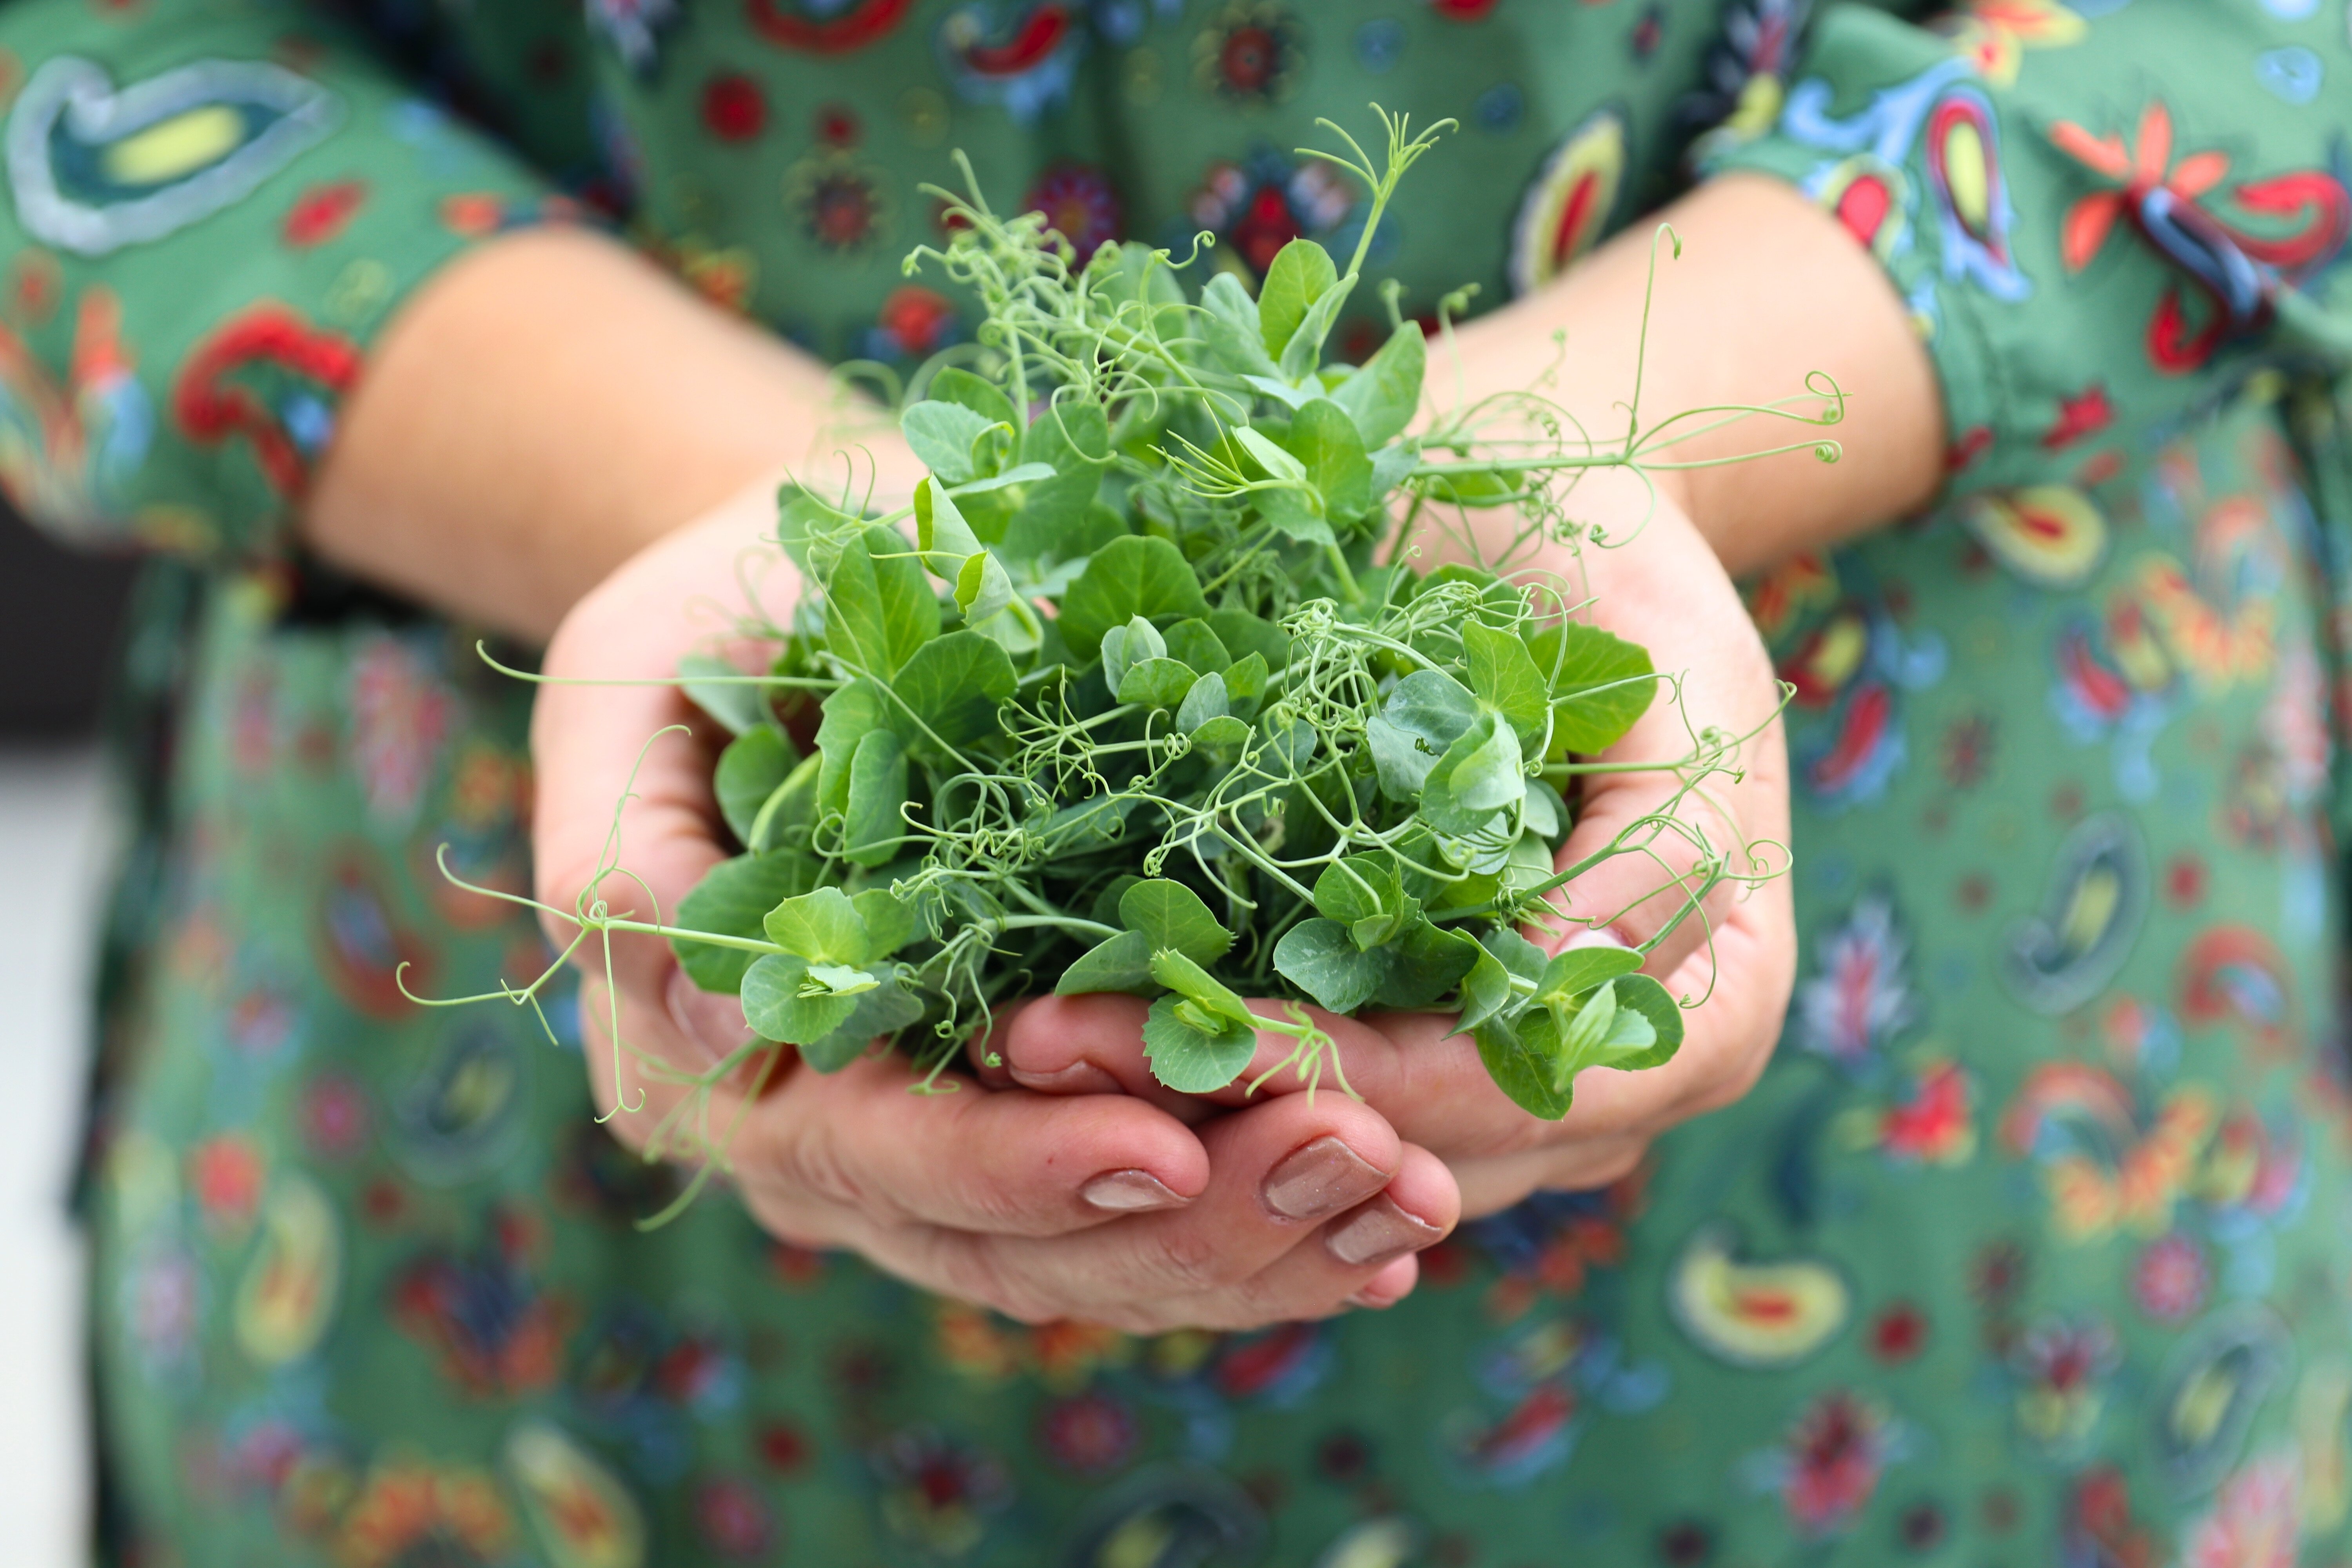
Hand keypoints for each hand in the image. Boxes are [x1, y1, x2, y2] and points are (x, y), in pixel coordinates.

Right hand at [530, 473, 1461, 1328]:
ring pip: (1092, 1257)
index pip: (866, 1150)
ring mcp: (927, 1150)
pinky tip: (1392, 1229)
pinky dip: (1266, 1229)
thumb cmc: (727, 611)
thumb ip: (632, 841)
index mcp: (707, 1052)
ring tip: (1406, 1198)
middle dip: (1185, 1217)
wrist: (807, 605)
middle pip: (1001, 1236)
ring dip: (1258, 1240)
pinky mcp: (1032, 1123)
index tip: (1165, 1143)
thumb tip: (692, 1013)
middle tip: (1358, 1164)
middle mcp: (813, 1136)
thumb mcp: (641, 674)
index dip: (1008, 1163)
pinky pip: (1144, 1221)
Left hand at [984, 483, 1792, 1216]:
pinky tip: (1076, 1022)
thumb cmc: (1610, 568)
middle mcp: (1623, 1071)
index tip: (1198, 1042)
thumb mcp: (1665, 672)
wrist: (1550, 530)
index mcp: (1713, 998)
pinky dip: (1204, 1061)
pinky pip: (1323, 1085)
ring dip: (1193, 1105)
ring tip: (1036, 1042)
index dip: (1363, 1081)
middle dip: (1242, 1111)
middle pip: (1426, 1145)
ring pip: (1355, 1143)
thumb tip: (1543, 979)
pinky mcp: (1432, 1031)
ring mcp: (1524, 1072)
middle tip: (1051, 1050)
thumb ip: (1646, 844)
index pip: (1521, 1085)